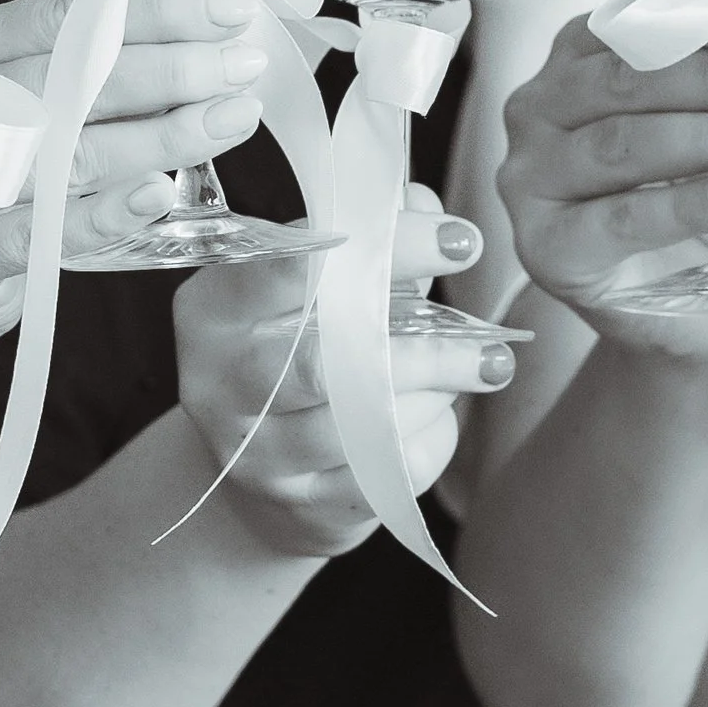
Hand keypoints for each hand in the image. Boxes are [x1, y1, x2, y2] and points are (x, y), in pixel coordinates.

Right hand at [0, 0, 268, 351]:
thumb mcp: (14, 97)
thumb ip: (82, 61)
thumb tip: (195, 26)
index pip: (66, 15)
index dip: (152, 8)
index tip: (224, 7)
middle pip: (74, 77)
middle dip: (172, 68)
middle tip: (244, 63)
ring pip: (70, 150)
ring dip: (161, 135)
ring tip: (231, 118)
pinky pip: (36, 233)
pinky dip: (99, 214)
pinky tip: (155, 195)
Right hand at [175, 189, 506, 556]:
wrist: (254, 483)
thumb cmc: (299, 355)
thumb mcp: (316, 292)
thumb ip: (369, 243)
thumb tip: (419, 200)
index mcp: (216, 307)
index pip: (298, 265)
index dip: (387, 248)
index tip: (459, 240)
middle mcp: (220, 382)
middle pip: (327, 361)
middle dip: (425, 348)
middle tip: (491, 341)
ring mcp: (255, 453)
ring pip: (360, 426)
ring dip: (435, 396)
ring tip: (482, 369)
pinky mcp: (297, 506)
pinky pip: (383, 476)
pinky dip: (425, 443)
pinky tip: (442, 419)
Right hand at [495, 9, 707, 361]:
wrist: (694, 316)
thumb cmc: (707, 207)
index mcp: (574, 62)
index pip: (628, 24)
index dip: (692, 17)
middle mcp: (538, 111)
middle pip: (624, 80)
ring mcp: (530, 180)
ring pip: (620, 143)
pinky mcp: (544, 247)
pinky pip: (619, 218)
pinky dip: (685, 204)